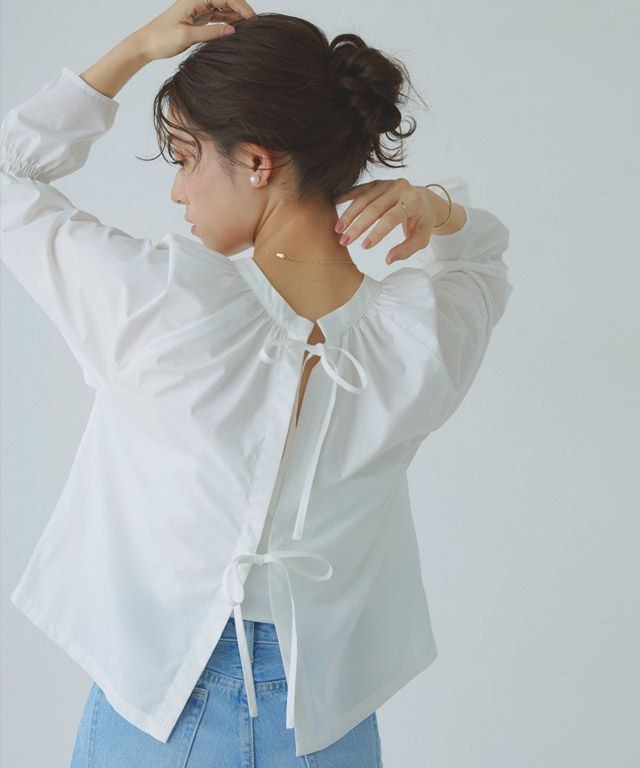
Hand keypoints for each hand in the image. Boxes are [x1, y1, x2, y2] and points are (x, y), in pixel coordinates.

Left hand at [135, 0, 256, 61]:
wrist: (145, 44)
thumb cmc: (161, 39)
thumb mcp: (187, 37)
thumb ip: (211, 33)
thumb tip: (232, 30)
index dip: (241, 6)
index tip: (252, 19)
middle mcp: (197, 1)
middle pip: (226, 0)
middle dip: (241, 9)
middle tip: (254, 25)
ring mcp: (198, 9)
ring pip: (223, 7)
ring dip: (236, 15)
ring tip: (248, 28)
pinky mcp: (197, 19)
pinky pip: (217, 16)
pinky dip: (228, 21)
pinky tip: (236, 29)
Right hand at [334, 178, 443, 264]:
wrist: (424, 201)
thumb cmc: (421, 222)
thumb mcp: (421, 239)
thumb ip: (406, 250)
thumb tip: (388, 260)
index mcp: (413, 201)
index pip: (391, 218)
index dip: (377, 232)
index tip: (364, 247)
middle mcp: (399, 188)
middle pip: (374, 208)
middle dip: (357, 226)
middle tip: (344, 241)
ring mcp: (387, 183)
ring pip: (364, 199)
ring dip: (349, 214)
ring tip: (338, 230)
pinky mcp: (378, 182)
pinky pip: (360, 189)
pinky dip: (347, 195)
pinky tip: (335, 203)